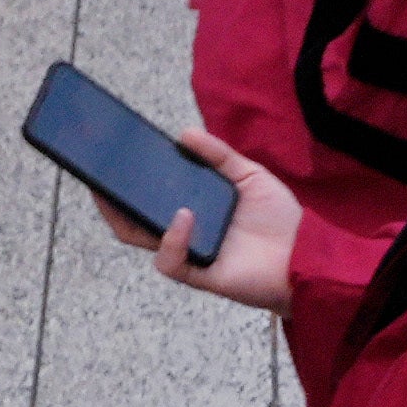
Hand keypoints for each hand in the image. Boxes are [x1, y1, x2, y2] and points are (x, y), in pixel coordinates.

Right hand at [92, 129, 300, 314]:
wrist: (307, 253)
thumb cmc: (279, 219)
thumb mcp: (249, 175)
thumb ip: (219, 155)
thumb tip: (183, 133)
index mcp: (194, 207)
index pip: (152, 195)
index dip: (129, 181)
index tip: (113, 158)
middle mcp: (186, 230)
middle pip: (134, 219)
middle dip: (111, 200)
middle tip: (99, 176)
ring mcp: (190, 252)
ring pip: (141, 240)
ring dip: (128, 218)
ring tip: (124, 194)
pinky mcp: (200, 272)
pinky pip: (170, 262)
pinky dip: (171, 239)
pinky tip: (183, 217)